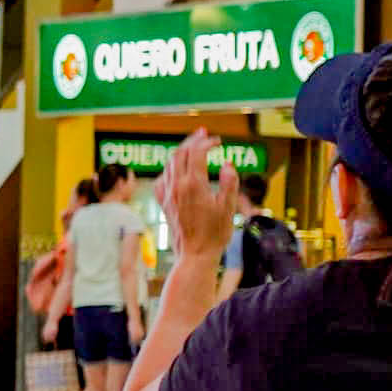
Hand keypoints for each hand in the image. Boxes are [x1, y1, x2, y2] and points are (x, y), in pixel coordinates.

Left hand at [157, 127, 240, 260]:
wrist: (194, 256)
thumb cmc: (214, 235)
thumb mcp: (228, 209)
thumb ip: (229, 184)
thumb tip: (228, 164)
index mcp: (194, 185)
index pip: (197, 152)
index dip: (207, 142)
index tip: (218, 142)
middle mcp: (177, 187)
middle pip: (180, 153)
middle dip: (192, 140)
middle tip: (204, 134)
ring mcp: (168, 195)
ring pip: (170, 164)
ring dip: (181, 152)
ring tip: (192, 147)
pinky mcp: (164, 204)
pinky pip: (162, 179)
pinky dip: (170, 169)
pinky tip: (176, 171)